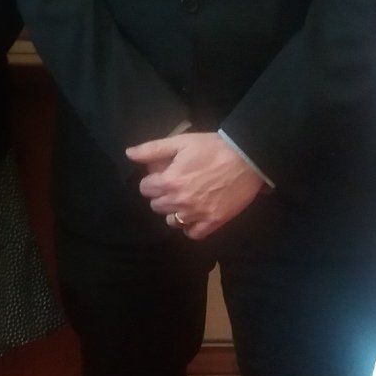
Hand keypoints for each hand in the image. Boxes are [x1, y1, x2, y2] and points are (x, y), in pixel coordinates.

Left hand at [127, 132, 264, 240]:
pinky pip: (193, 234)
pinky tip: (194, 216)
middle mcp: (180, 201)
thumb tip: (129, 154)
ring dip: (174, 212)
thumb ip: (152, 149)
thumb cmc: (212, 147)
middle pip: (156, 206)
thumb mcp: (180, 142)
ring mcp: (197, 214)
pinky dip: (190, 227)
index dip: (151, 181)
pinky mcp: (214, 222)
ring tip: (184, 200)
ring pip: (172, 222)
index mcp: (169, 181)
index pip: (145, 189)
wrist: (247, 159)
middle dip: (160, 195)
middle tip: (173, 185)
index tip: (162, 175)